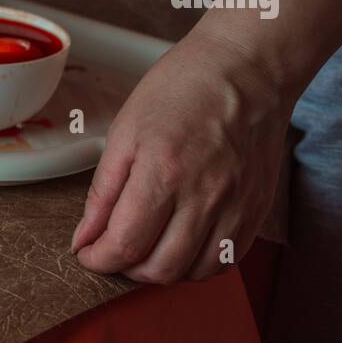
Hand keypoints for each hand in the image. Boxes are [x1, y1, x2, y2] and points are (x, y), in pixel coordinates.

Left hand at [72, 30, 294, 282]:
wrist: (246, 70)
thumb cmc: (182, 90)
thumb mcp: (124, 132)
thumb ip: (103, 192)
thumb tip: (85, 237)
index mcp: (163, 173)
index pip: (125, 245)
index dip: (97, 259)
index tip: (87, 253)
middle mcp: (205, 197)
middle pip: (160, 269)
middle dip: (126, 268)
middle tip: (114, 248)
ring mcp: (237, 207)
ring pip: (193, 272)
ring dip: (161, 270)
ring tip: (146, 245)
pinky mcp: (257, 210)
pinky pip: (225, 260)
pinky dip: (197, 264)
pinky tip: (180, 242)